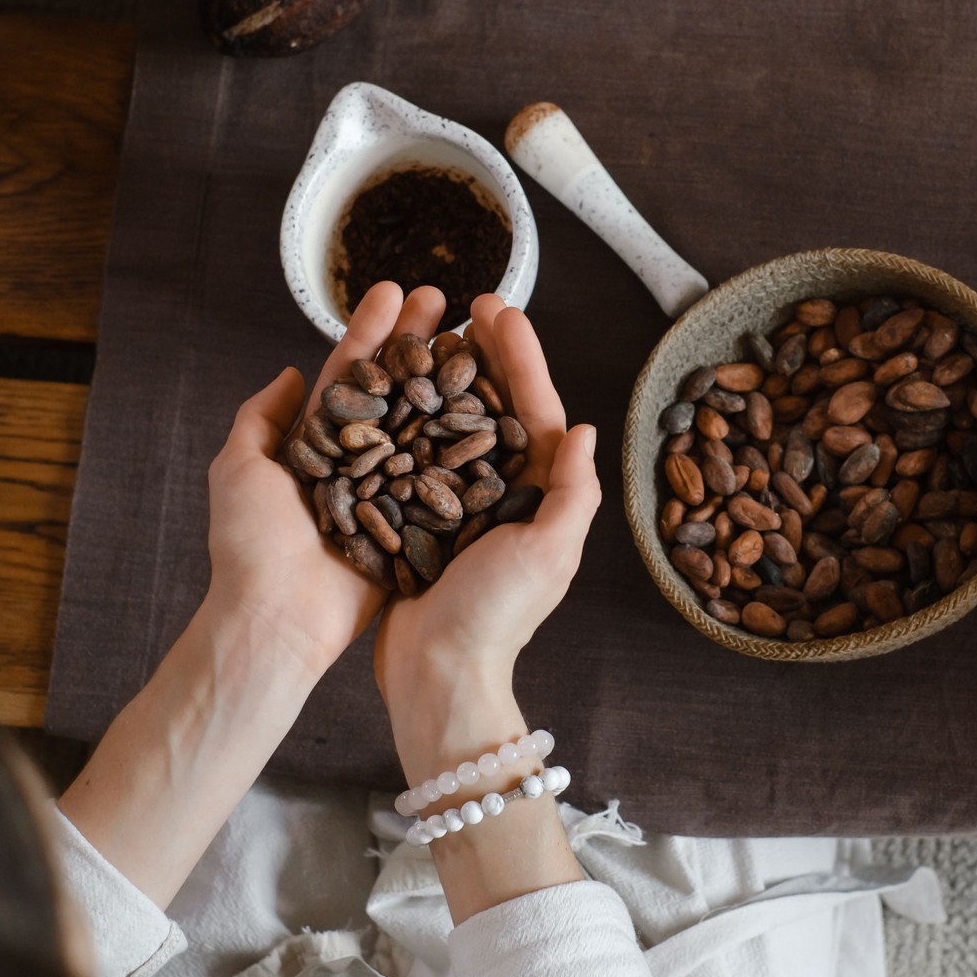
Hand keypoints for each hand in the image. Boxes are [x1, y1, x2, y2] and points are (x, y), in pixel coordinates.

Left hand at [204, 281, 450, 678]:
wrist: (276, 620)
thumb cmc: (249, 546)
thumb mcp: (238, 467)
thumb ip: (260, 418)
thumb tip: (288, 374)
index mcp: (316, 443)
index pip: (350, 373)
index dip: (373, 331)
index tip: (397, 291)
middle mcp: (358, 460)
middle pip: (395, 388)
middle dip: (420, 342)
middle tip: (448, 300)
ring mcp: (390, 490)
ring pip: (424, 424)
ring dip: (449, 379)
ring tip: (477, 338)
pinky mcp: (415, 524)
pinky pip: (444, 477)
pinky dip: (466, 442)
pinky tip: (492, 406)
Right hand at [374, 293, 601, 779]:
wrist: (435, 673)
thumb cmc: (495, 618)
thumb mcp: (547, 554)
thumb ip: (571, 493)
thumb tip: (584, 428)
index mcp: (541, 494)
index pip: (536, 407)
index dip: (520, 355)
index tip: (498, 308)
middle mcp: (504, 491)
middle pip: (496, 403)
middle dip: (484, 352)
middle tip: (465, 303)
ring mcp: (461, 502)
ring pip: (456, 421)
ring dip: (447, 374)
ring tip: (429, 331)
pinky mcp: (421, 516)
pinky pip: (418, 452)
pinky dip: (410, 416)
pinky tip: (392, 386)